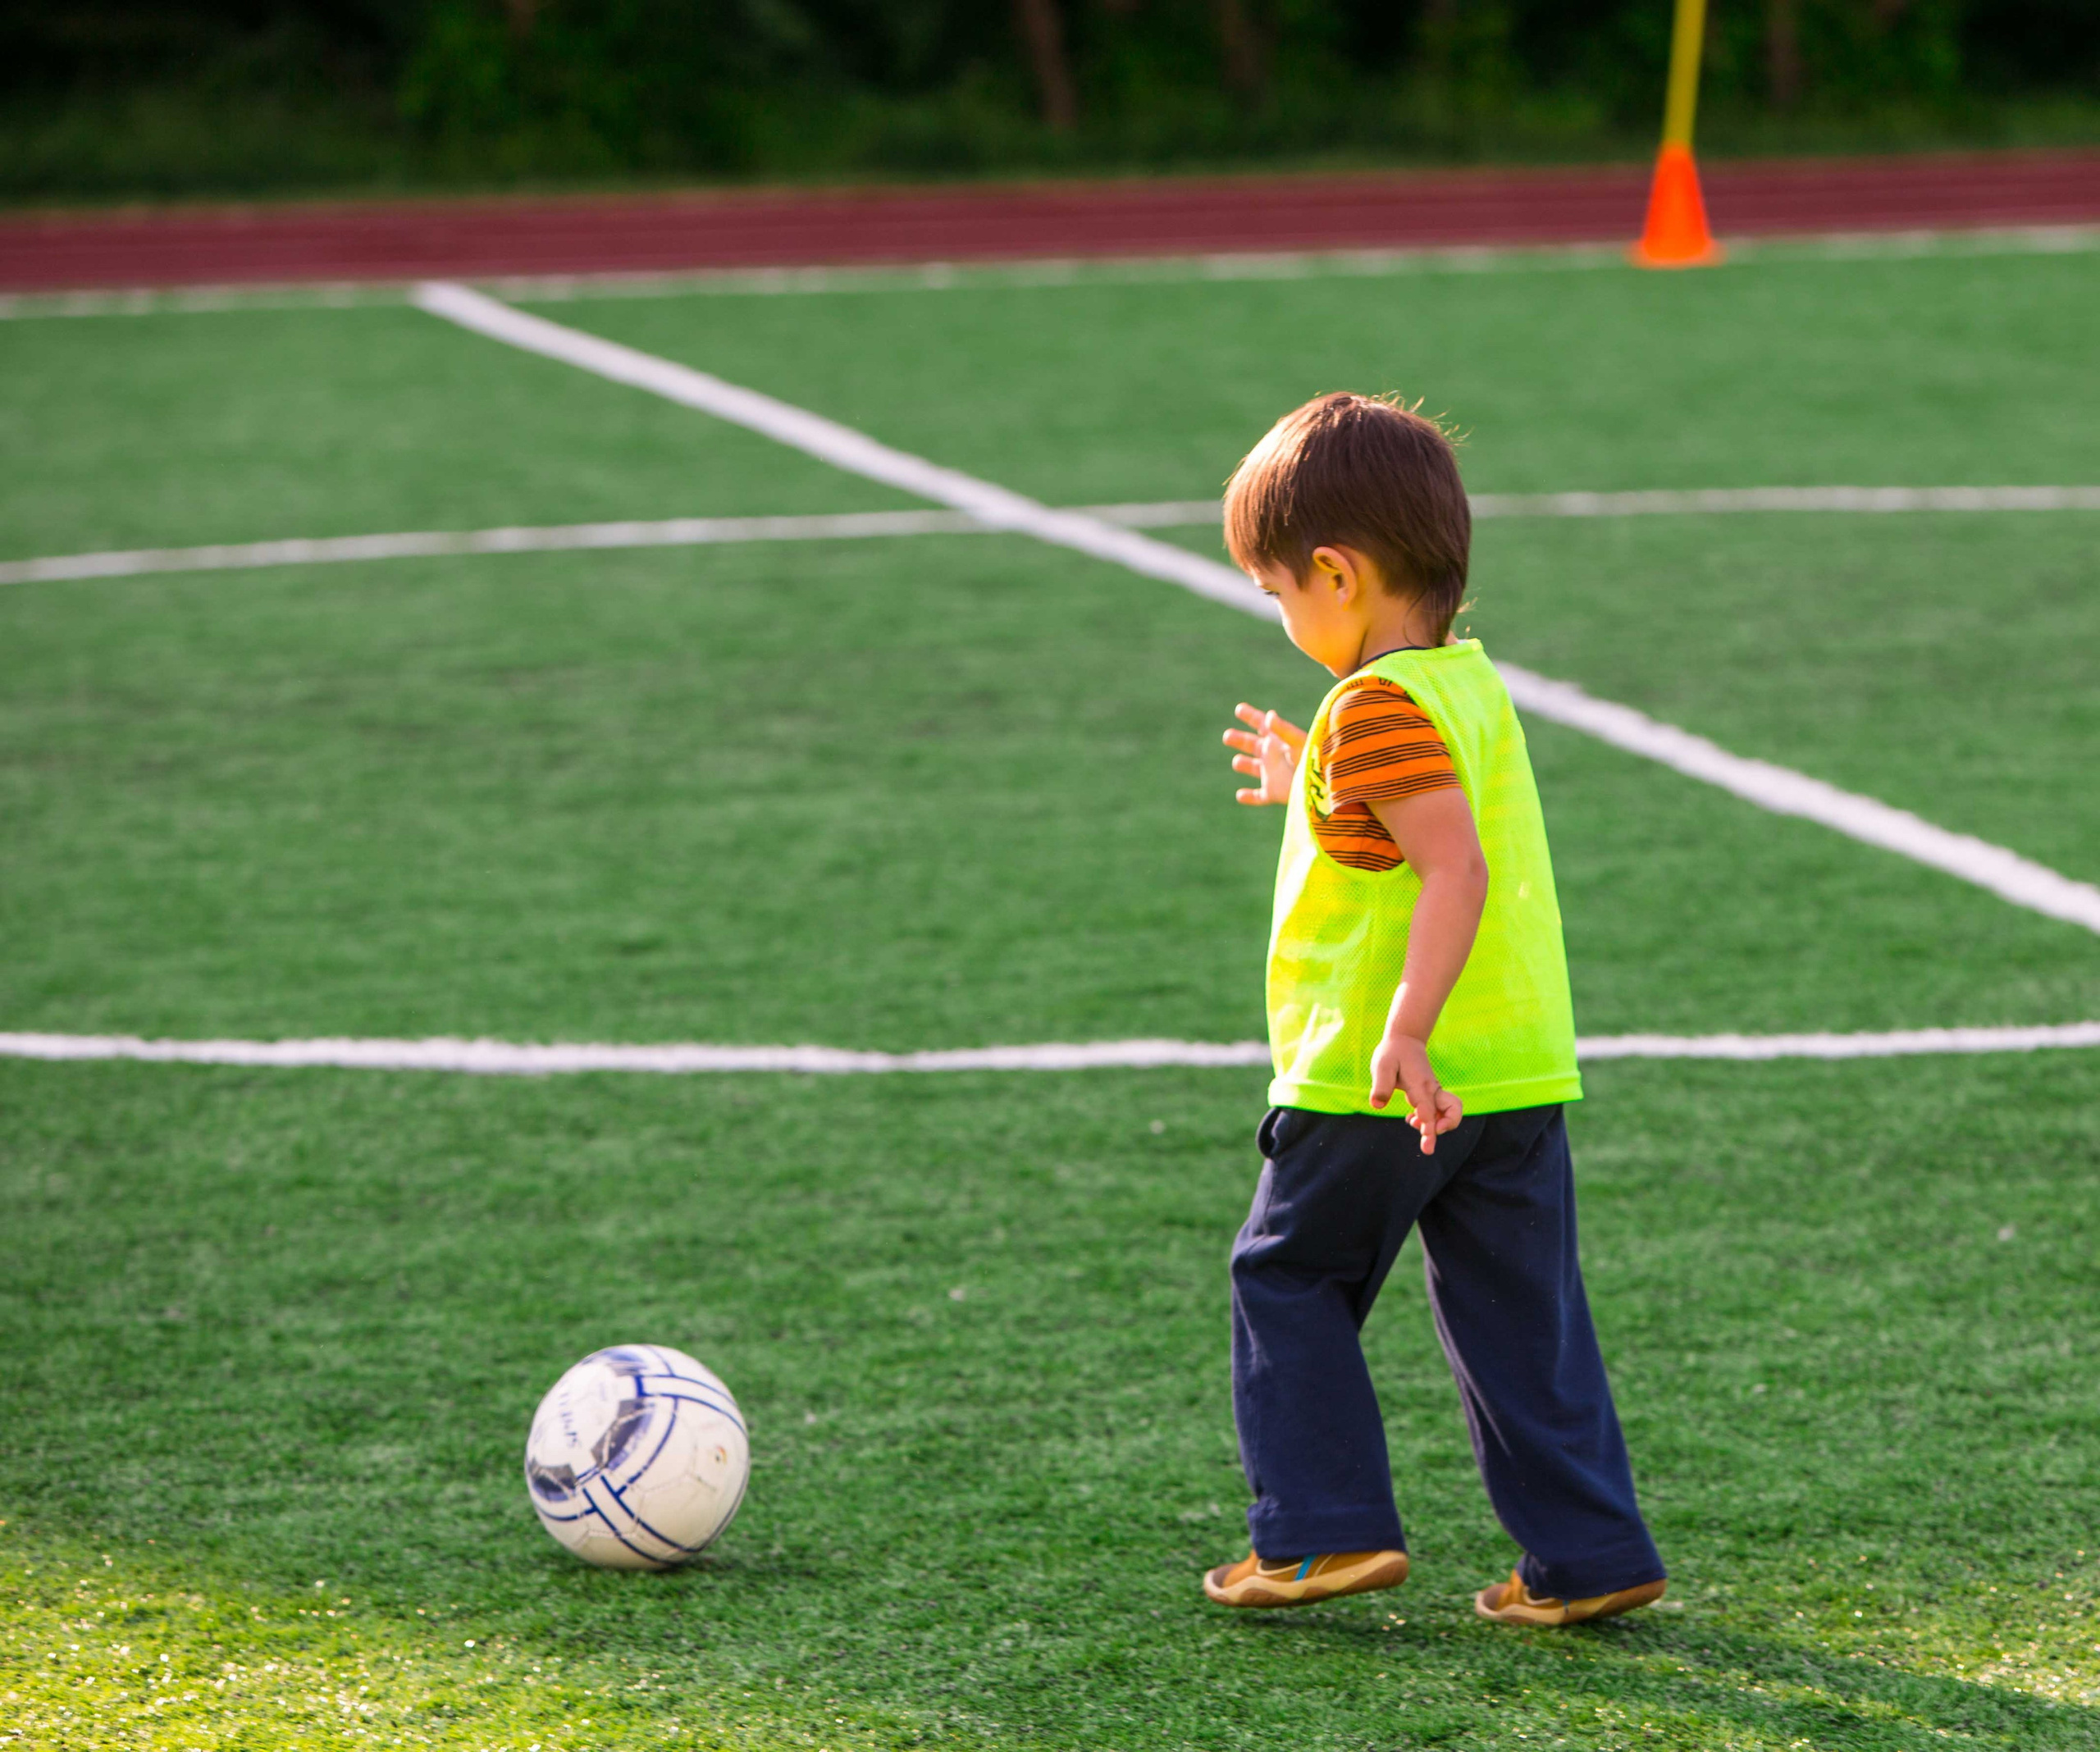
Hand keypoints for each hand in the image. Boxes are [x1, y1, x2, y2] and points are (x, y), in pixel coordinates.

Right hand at [1222, 704, 1306, 805]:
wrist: (1323, 788)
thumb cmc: (1314, 762)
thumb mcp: (1299, 743)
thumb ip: (1284, 730)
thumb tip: (1269, 716)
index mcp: (1279, 741)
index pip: (1262, 726)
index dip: (1251, 716)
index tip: (1239, 708)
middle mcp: (1274, 757)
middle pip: (1253, 745)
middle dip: (1240, 740)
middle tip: (1227, 735)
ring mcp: (1273, 776)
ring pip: (1254, 768)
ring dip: (1244, 764)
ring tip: (1237, 761)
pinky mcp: (1273, 794)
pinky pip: (1258, 797)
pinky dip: (1248, 797)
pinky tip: (1240, 795)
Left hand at [1369, 1033, 1463, 1153]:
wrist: (1405, 1040)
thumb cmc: (1392, 1053)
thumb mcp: (1381, 1065)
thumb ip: (1380, 1085)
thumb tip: (1377, 1105)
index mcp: (1420, 1085)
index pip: (1429, 1112)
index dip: (1429, 1130)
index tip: (1427, 1148)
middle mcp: (1432, 1090)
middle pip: (1453, 1111)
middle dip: (1445, 1127)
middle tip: (1425, 1135)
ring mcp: (1435, 1092)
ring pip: (1451, 1111)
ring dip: (1439, 1124)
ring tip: (1414, 1123)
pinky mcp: (1433, 1094)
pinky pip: (1441, 1110)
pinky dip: (1433, 1119)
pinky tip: (1413, 1119)